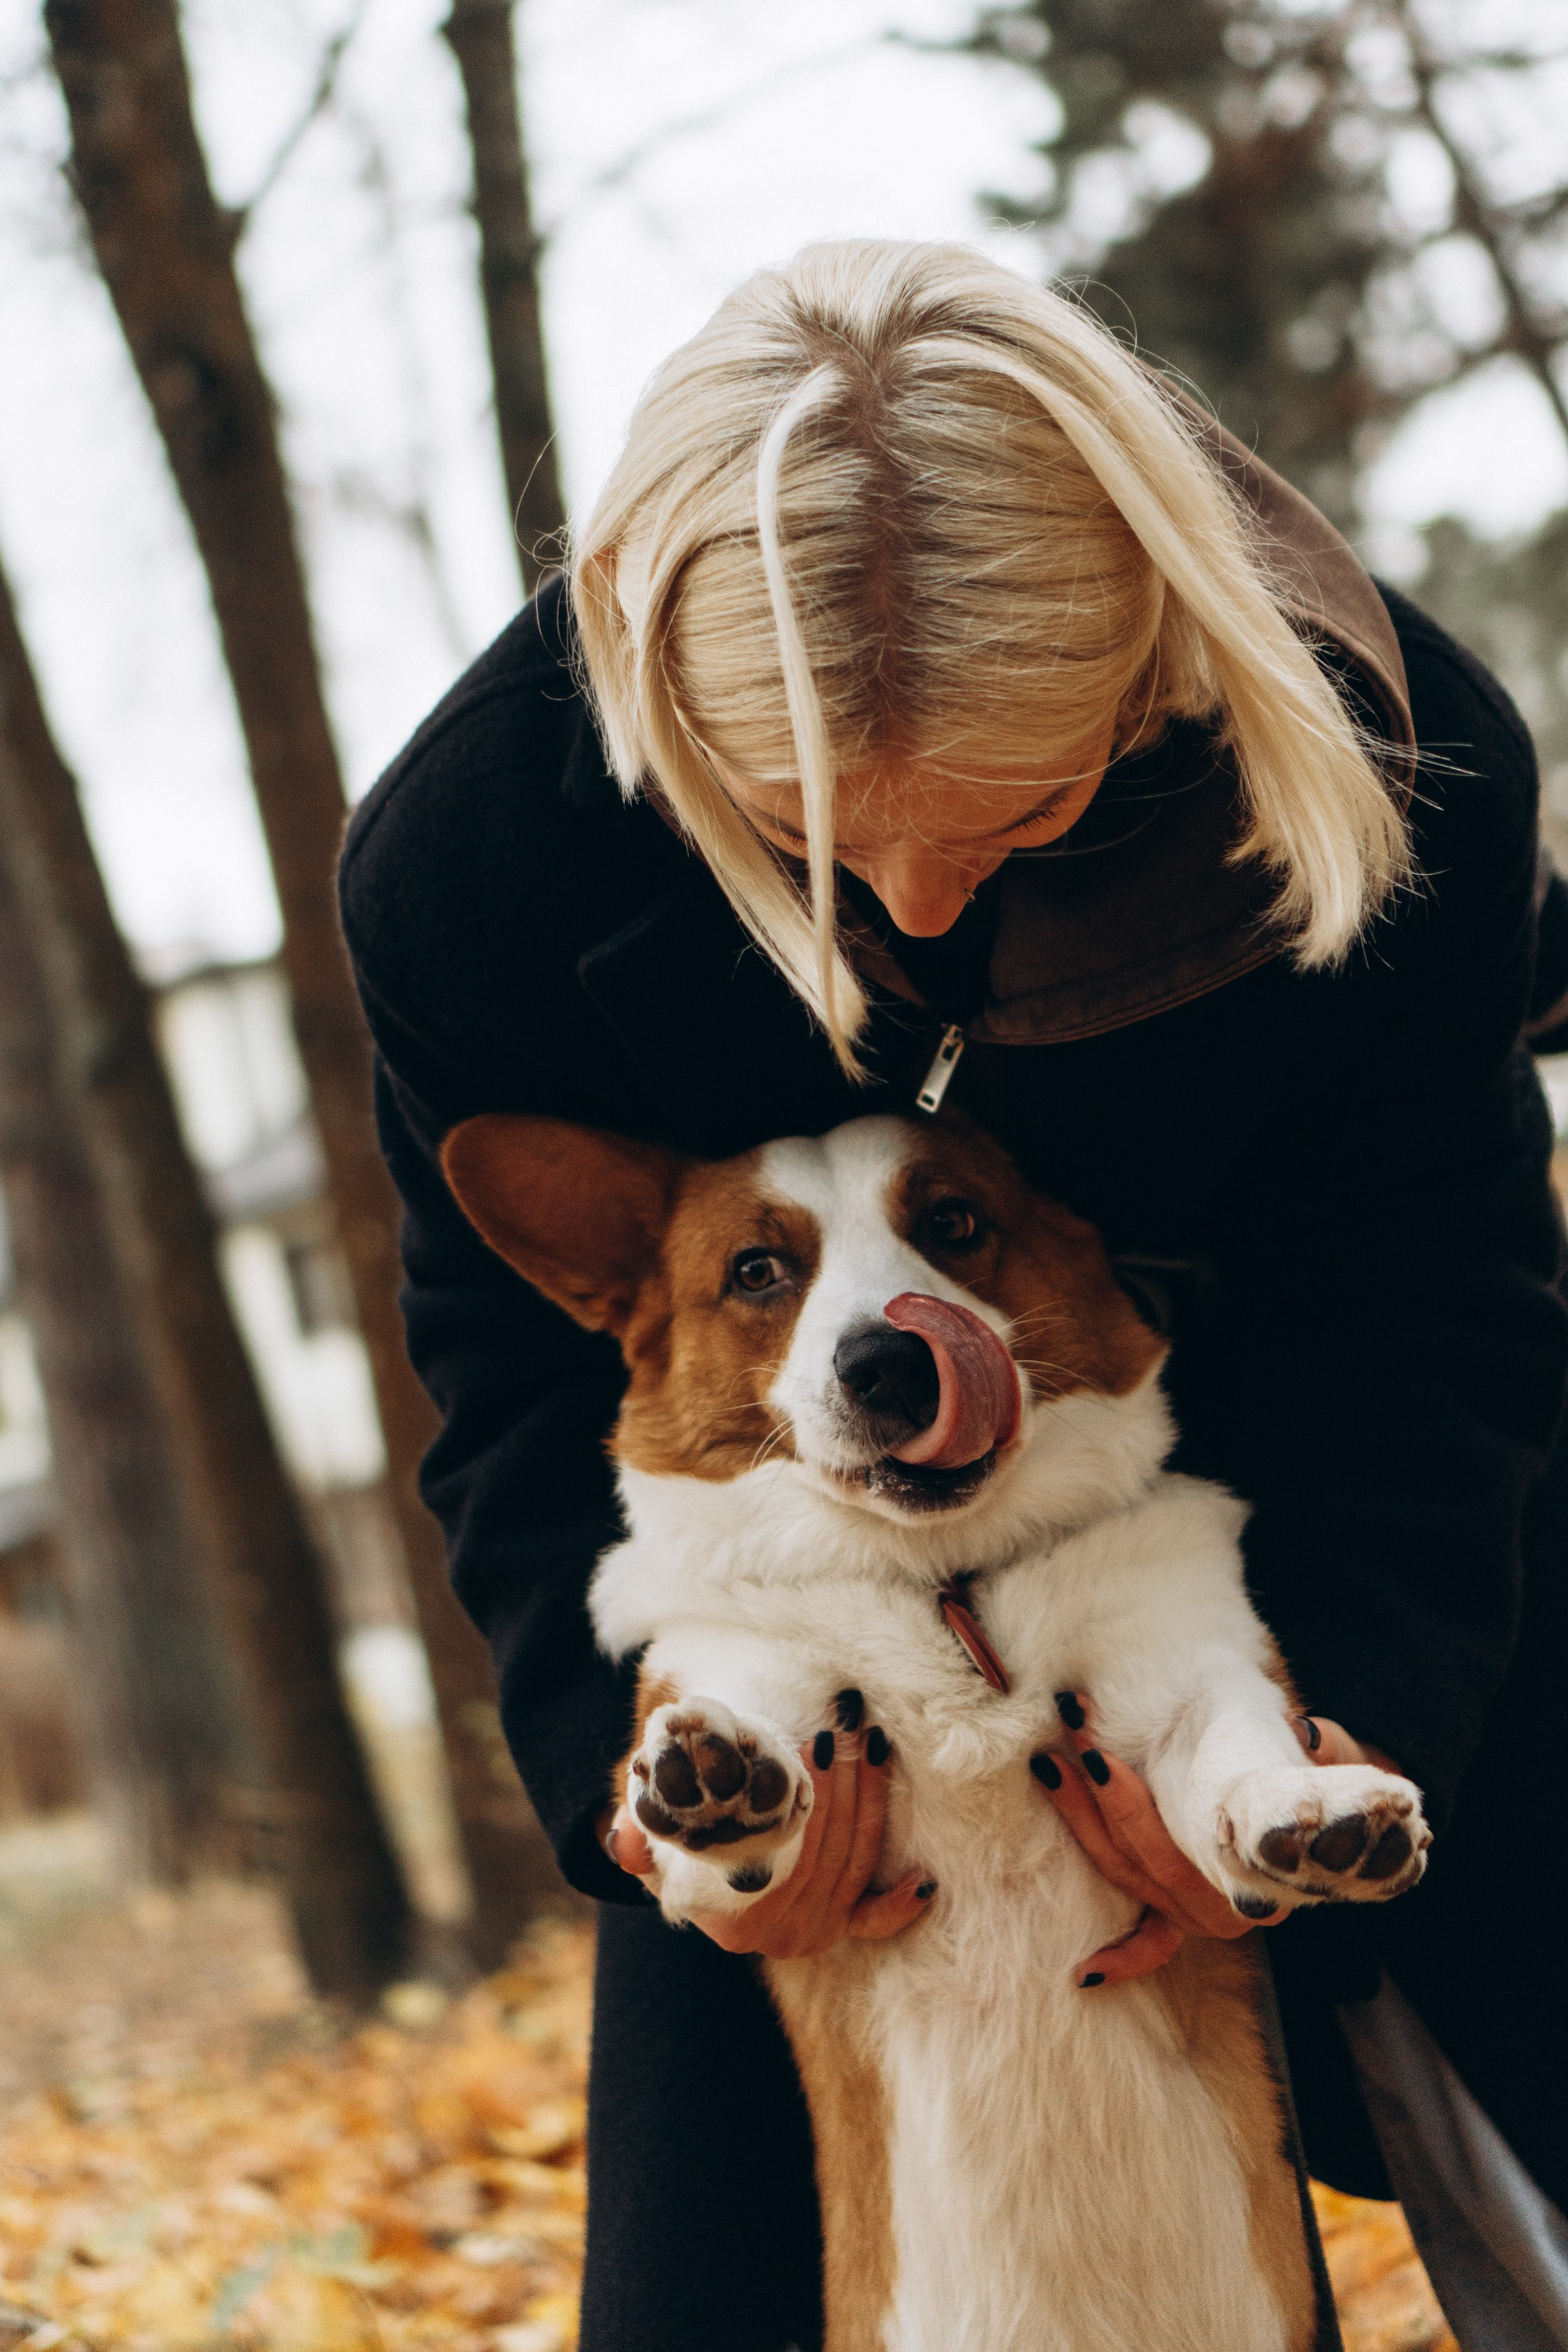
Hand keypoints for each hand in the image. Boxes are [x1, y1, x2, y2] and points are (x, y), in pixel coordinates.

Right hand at [603, 1713, 933, 1958]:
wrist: (704, 1872)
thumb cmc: (684, 1837)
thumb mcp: (655, 1836)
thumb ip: (636, 1836)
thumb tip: (621, 1838)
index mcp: (735, 1920)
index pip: (782, 1848)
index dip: (802, 1792)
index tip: (810, 1739)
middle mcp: (780, 1935)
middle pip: (826, 1849)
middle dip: (842, 1780)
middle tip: (847, 1722)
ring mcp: (815, 1933)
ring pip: (855, 1861)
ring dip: (871, 1799)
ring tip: (872, 1741)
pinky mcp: (842, 1927)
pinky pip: (875, 1919)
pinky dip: (899, 1904)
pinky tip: (923, 1879)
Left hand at [1031, 1695, 1391, 1990]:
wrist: (1339, 1812)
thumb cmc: (1322, 1776)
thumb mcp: (1332, 1760)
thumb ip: (1326, 1753)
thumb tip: (1303, 1738)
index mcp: (1264, 1873)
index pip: (1183, 1848)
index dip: (1132, 1805)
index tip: (1099, 1761)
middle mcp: (1233, 1908)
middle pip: (1146, 1862)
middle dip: (1098, 1800)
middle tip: (1070, 1740)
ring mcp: (1205, 1917)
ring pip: (1131, 1880)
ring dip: (1083, 1824)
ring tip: (1050, 1764)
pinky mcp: (1188, 1918)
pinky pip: (1155, 1946)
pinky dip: (1123, 1960)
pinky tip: (1085, 1974)